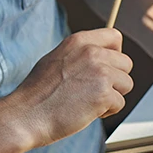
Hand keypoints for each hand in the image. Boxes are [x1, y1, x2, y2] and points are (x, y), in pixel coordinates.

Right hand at [2, 29, 133, 149]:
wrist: (25, 116)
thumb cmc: (37, 94)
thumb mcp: (56, 60)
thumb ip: (81, 55)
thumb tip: (103, 57)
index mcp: (79, 41)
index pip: (114, 36)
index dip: (115, 54)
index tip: (107, 68)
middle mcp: (92, 52)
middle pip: (126, 63)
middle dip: (115, 80)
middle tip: (93, 91)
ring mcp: (100, 72)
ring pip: (127, 84)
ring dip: (113, 96)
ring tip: (88, 102)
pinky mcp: (104, 94)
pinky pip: (120, 103)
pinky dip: (107, 111)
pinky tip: (87, 112)